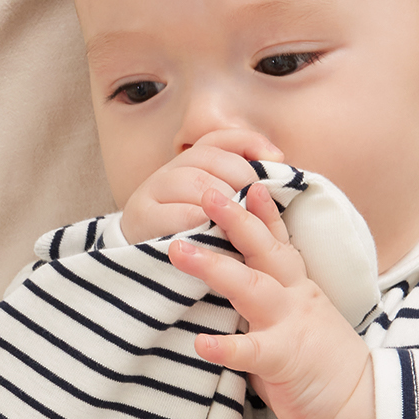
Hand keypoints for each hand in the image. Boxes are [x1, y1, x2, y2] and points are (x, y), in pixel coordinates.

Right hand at [117, 128, 275, 242]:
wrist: (147, 278)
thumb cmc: (195, 248)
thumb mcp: (220, 216)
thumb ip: (242, 188)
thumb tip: (276, 157)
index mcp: (186, 166)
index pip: (218, 139)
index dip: (249, 143)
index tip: (277, 158)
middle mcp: (166, 173)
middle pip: (209, 160)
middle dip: (241, 179)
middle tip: (258, 204)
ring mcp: (150, 193)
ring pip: (196, 182)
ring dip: (225, 202)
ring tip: (241, 223)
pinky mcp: (141, 218)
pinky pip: (180, 214)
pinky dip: (204, 224)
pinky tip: (220, 237)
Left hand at [170, 181, 376, 418]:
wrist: (364, 406)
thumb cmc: (326, 369)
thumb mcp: (301, 326)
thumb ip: (269, 309)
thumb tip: (236, 302)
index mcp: (298, 289)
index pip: (280, 242)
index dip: (264, 212)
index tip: (247, 181)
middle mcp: (295, 298)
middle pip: (263, 250)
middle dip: (234, 220)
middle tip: (206, 192)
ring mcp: (290, 326)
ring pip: (251, 287)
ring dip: (214, 268)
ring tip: (179, 252)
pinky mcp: (284, 361)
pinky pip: (251, 351)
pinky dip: (226, 347)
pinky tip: (200, 344)